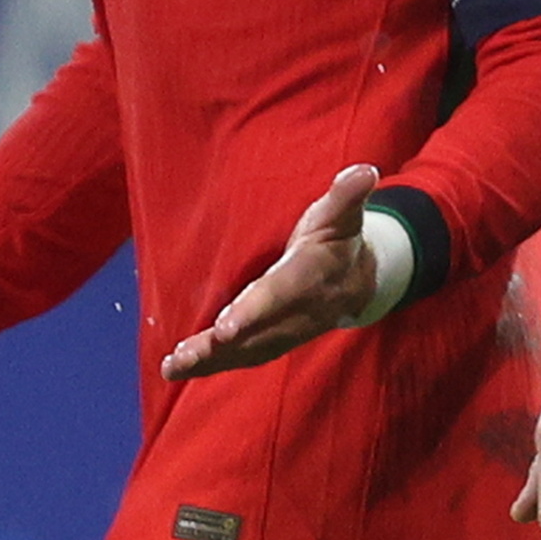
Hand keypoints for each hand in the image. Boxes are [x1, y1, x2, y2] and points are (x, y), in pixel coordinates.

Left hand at [162, 166, 381, 378]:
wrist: (361, 278)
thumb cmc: (339, 237)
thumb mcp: (342, 213)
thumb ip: (347, 195)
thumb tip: (365, 171)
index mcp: (312, 274)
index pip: (281, 294)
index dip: (254, 311)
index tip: (225, 327)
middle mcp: (301, 311)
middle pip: (259, 332)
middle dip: (223, 346)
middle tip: (186, 355)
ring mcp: (290, 331)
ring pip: (249, 350)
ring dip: (212, 361)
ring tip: (175, 366)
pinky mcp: (277, 341)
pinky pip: (246, 357)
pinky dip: (214, 365)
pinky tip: (181, 368)